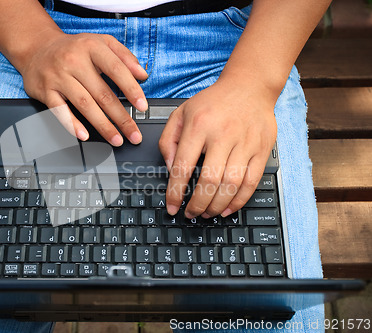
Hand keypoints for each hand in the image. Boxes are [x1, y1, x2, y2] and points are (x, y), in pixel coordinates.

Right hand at [20, 31, 148, 145]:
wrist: (37, 48)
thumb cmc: (73, 49)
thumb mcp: (100, 42)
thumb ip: (124, 56)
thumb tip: (142, 75)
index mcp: (91, 47)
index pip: (116, 69)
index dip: (131, 89)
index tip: (142, 106)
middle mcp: (73, 61)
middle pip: (102, 93)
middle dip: (121, 117)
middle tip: (133, 134)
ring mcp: (58, 77)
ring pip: (84, 105)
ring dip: (103, 125)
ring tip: (116, 139)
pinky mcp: (45, 90)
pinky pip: (60, 110)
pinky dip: (72, 124)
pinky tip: (84, 135)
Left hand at [159, 78, 277, 217]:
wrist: (249, 86)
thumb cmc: (213, 102)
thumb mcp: (181, 113)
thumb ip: (168, 140)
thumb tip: (171, 170)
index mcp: (198, 126)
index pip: (183, 166)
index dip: (175, 192)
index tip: (172, 206)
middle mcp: (222, 135)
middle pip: (209, 180)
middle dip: (197, 204)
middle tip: (191, 214)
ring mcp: (245, 143)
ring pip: (231, 185)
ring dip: (217, 206)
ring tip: (207, 213)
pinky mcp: (262, 150)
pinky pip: (252, 182)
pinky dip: (239, 201)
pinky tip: (228, 208)